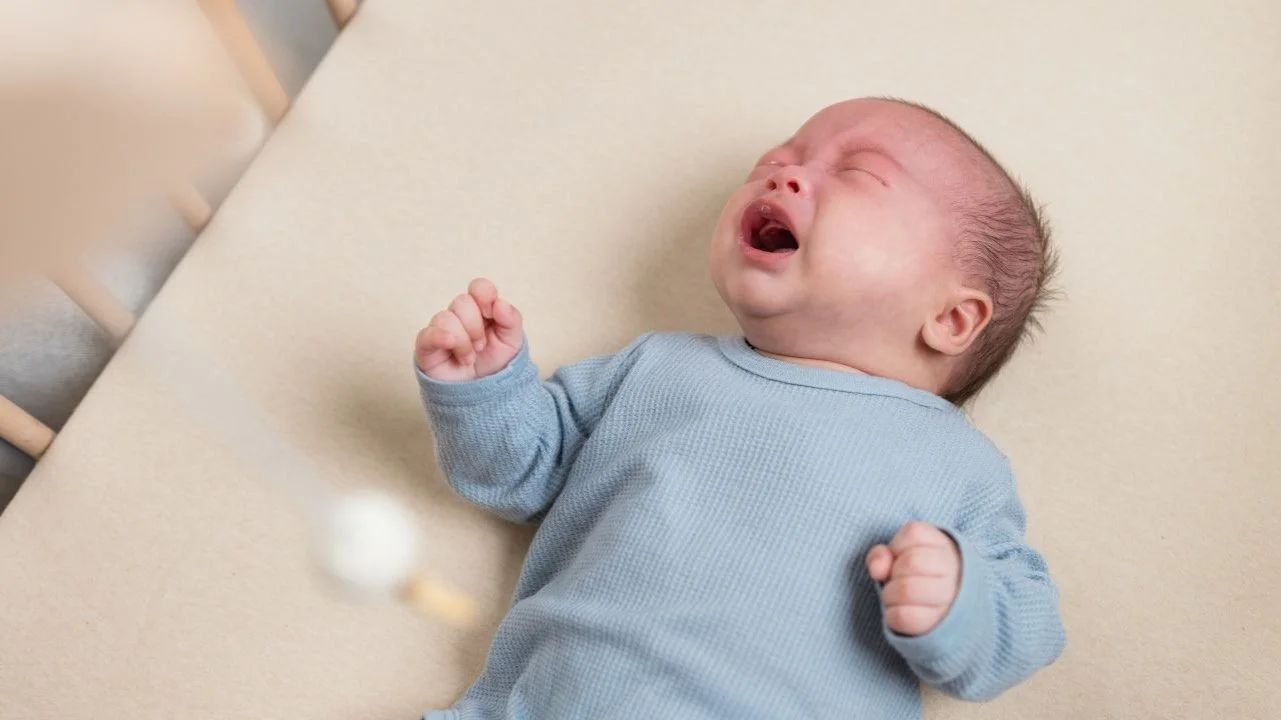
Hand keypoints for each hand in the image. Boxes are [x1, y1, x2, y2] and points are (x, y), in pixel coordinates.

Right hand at [416, 278, 522, 380]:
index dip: (484, 295)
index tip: (491, 313)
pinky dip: (440, 337)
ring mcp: (441, 331)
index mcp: (481, 310)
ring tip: (469, 358)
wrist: (485, 394)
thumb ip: (511, 319)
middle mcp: (459, 316)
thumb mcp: (512, 341)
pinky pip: (426, 335)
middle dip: (475, 326)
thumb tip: (499, 303)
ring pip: (445, 318)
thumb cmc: (496, 363)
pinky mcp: (427, 348)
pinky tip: (451, 345)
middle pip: (462, 302)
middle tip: (481, 347)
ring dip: (463, 341)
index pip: (478, 287)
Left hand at [866, 521, 960, 636]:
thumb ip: (882, 555)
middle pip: (911, 561)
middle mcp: (952, 570)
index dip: (898, 547)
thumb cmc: (916, 575)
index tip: (902, 557)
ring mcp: (949, 598)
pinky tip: (899, 612)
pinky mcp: (938, 624)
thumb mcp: (898, 557)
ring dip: (890, 594)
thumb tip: (877, 569)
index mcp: (943, 546)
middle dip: (893, 571)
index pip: (914, 534)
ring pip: (906, 589)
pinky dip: (891, 615)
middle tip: (896, 580)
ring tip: (895, 597)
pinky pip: (903, 617)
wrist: (945, 609)